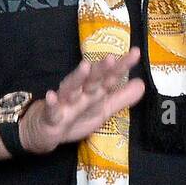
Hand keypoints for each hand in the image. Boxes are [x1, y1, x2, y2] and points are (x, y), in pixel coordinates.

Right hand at [18, 48, 144, 155]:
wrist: (43, 131)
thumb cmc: (75, 117)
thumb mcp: (101, 110)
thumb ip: (121, 98)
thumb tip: (142, 83)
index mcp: (94, 92)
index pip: (110, 77)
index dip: (122, 66)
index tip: (135, 53)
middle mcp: (80, 93)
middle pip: (91, 80)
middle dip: (101, 69)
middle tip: (110, 58)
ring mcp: (64, 103)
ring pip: (70, 89)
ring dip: (77, 78)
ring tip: (85, 67)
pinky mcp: (50, 117)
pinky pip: (50, 110)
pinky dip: (51, 104)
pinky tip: (51, 96)